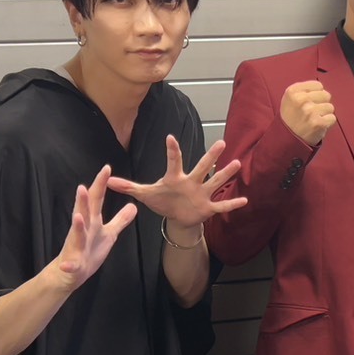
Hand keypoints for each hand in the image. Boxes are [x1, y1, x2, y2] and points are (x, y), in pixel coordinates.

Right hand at [54, 165, 138, 289]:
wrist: (69, 273)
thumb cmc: (89, 250)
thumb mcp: (109, 234)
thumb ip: (120, 220)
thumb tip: (133, 206)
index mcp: (92, 221)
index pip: (97, 199)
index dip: (101, 184)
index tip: (106, 167)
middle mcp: (82, 230)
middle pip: (84, 212)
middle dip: (84, 200)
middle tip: (85, 186)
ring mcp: (76, 246)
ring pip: (76, 234)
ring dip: (76, 225)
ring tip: (78, 216)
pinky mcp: (72, 264)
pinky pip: (71, 264)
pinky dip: (69, 264)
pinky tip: (67, 264)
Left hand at [109, 137, 247, 229]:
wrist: (177, 217)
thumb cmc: (162, 201)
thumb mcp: (145, 194)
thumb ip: (129, 186)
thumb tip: (108, 180)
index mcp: (175, 178)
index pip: (173, 161)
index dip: (172, 150)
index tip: (170, 137)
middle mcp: (191, 182)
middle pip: (201, 168)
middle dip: (210, 157)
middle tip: (221, 143)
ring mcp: (201, 194)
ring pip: (215, 182)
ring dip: (225, 175)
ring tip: (237, 164)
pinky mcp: (208, 208)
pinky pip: (221, 206)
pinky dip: (231, 204)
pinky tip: (245, 200)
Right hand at [281, 80, 336, 145]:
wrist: (287, 139)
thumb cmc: (291, 117)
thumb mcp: (290, 98)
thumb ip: (304, 89)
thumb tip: (321, 88)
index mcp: (293, 91)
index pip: (318, 85)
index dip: (316, 94)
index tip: (309, 102)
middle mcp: (301, 99)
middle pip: (326, 95)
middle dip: (321, 103)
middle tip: (312, 112)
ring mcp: (310, 111)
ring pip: (330, 107)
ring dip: (324, 114)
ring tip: (314, 119)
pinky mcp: (318, 123)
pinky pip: (332, 118)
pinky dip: (327, 123)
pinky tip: (318, 125)